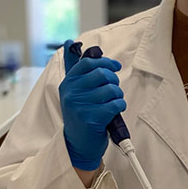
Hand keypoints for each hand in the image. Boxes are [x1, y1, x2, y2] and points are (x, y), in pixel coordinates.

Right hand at [59, 40, 125, 170]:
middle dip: (113, 81)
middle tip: (114, 90)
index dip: (105, 63)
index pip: (88, 63)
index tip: (115, 67)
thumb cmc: (81, 116)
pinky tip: (115, 111)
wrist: (78, 146)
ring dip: (118, 95)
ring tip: (114, 102)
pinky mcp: (91, 118)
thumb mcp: (74, 92)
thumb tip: (69, 42)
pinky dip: (120, 106)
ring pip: (110, 89)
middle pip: (101, 74)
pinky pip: (115, 104)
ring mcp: (80, 106)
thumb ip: (75, 69)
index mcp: (68, 84)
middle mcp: (71, 93)